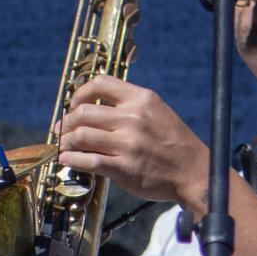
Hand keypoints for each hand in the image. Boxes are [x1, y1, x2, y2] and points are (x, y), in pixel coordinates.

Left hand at [59, 76, 208, 213]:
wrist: (193, 171)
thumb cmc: (174, 143)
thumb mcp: (157, 112)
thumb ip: (130, 106)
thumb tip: (96, 106)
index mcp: (141, 99)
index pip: (100, 84)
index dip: (79, 93)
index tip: (73, 105)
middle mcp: (133, 118)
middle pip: (84, 112)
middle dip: (67, 122)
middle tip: (63, 130)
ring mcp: (128, 143)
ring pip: (82, 135)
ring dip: (66, 142)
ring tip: (64, 146)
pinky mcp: (124, 168)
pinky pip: (89, 161)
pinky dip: (72, 160)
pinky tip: (67, 160)